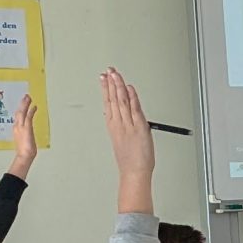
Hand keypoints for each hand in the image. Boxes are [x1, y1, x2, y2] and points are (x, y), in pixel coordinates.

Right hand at [8, 93, 39, 178]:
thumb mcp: (23, 140)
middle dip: (22, 104)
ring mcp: (21, 127)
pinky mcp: (26, 128)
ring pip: (22, 112)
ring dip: (25, 104)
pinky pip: (28, 117)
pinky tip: (34, 106)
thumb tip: (26, 134)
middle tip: (25, 96)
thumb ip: (24, 135)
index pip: (17, 116)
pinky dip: (31, 111)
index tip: (22, 103)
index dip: (20, 109)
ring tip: (28, 97)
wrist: (24, 156)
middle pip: (18, 112)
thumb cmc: (24, 150)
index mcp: (16, 129)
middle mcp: (17, 126)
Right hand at [101, 69, 153, 212]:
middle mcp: (119, 123)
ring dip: (118, 86)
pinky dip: (132, 97)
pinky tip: (129, 88)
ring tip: (115, 74)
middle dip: (111, 82)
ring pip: (121, 101)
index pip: (108, 102)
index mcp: (113, 126)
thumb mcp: (122, 140)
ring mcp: (128, 124)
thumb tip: (122, 115)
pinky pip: (134, 108)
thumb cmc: (130, 160)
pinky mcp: (138, 127)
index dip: (106, 88)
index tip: (104, 78)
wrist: (134, 172)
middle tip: (108, 70)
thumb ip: (121, 126)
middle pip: (113, 98)